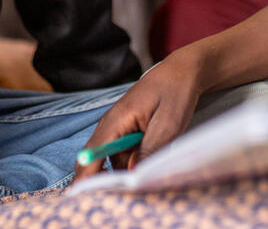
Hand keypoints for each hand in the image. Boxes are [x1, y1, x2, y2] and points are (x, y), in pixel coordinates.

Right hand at [72, 54, 201, 181]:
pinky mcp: (126, 129)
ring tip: (153, 160)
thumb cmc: (175, 93)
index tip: (85, 196)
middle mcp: (110, 124)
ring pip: (113, 159)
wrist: (182, 72)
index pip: (90, 155)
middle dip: (106, 178)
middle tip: (127, 188)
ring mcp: (117, 126)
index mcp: (116, 120)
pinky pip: (123, 152)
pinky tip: (152, 153)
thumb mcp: (167, 125)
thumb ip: (148, 151)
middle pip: (96, 160)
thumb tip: (130, 175)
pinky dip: (134, 159)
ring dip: (127, 168)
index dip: (86, 178)